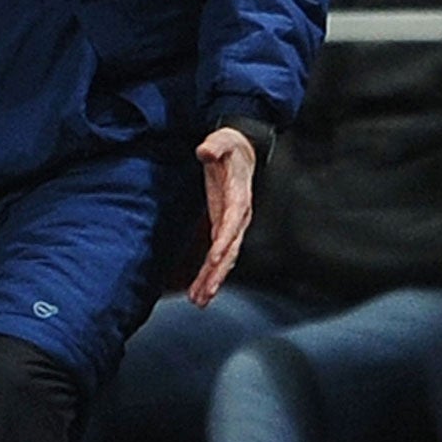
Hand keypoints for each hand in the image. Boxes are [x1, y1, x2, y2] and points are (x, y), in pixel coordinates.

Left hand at [188, 126, 256, 306]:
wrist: (242, 152)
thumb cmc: (230, 147)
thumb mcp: (222, 141)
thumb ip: (214, 146)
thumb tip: (205, 150)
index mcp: (239, 197)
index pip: (232, 222)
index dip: (224, 241)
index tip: (214, 258)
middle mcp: (238, 216)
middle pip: (230, 249)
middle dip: (218, 272)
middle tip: (206, 292)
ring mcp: (232, 225)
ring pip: (225, 259)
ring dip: (213, 280)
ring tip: (199, 300)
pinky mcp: (222, 228)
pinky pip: (218, 256)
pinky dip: (209, 274)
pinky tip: (199, 291)